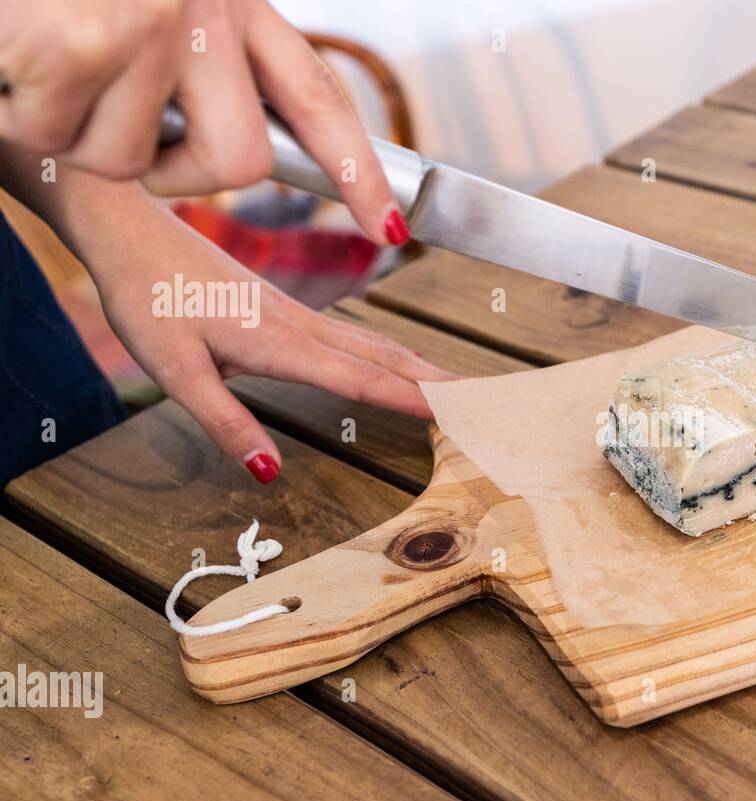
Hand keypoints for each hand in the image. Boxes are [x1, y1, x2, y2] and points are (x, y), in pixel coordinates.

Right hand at [0, 0, 406, 244]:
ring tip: (42, 57)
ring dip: (72, 131)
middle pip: (239, 164)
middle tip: (121, 128)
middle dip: (179, 175)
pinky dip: (17, 112)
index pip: (316, 97)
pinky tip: (12, 56)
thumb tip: (229, 148)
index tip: (390, 225)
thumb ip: (198, 55)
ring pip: (130, 162)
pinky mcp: (80, 46)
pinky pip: (55, 137)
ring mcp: (146, 28)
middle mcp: (204, 9)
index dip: (358, 170)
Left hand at [77, 183, 451, 482]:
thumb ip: (226, 423)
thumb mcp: (175, 372)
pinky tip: (399, 359)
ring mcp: (299, 313)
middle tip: (485, 403)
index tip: (458, 415)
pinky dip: (392, 351)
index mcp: (281, 343)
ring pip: (376, 341)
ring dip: (421, 365)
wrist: (131, 232)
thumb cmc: (148, 299)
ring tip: (458, 387)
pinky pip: (356, 334)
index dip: (411, 399)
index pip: (362, 377)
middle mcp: (301, 325)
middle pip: (386, 356)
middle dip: (437, 382)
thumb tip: (269, 473)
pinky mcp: (288, 308)